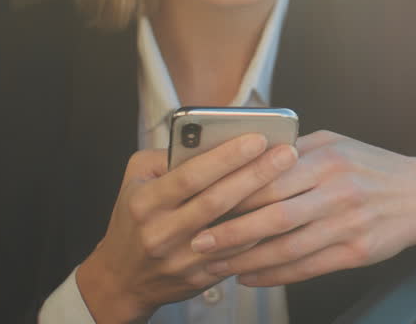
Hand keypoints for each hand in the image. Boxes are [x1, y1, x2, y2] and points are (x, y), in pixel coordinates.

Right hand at [75, 134, 297, 322]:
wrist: (122, 278)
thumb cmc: (134, 217)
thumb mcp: (136, 180)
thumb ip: (168, 157)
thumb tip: (212, 137)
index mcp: (145, 202)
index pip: (190, 176)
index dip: (226, 157)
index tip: (257, 138)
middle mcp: (161, 232)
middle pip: (216, 201)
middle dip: (255, 175)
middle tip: (287, 153)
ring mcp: (180, 259)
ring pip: (232, 231)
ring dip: (265, 205)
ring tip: (293, 179)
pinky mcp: (198, 277)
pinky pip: (237, 255)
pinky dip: (260, 233)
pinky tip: (282, 212)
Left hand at [189, 130, 415, 286]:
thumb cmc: (372, 167)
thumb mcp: (337, 143)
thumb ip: (294, 148)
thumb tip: (246, 158)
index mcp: (327, 158)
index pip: (269, 177)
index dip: (232, 194)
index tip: (203, 203)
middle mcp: (338, 190)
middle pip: (273, 216)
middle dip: (231, 232)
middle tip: (198, 241)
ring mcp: (348, 223)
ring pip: (287, 248)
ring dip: (247, 260)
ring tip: (218, 265)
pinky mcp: (356, 251)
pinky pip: (307, 268)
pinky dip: (274, 276)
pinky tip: (251, 277)